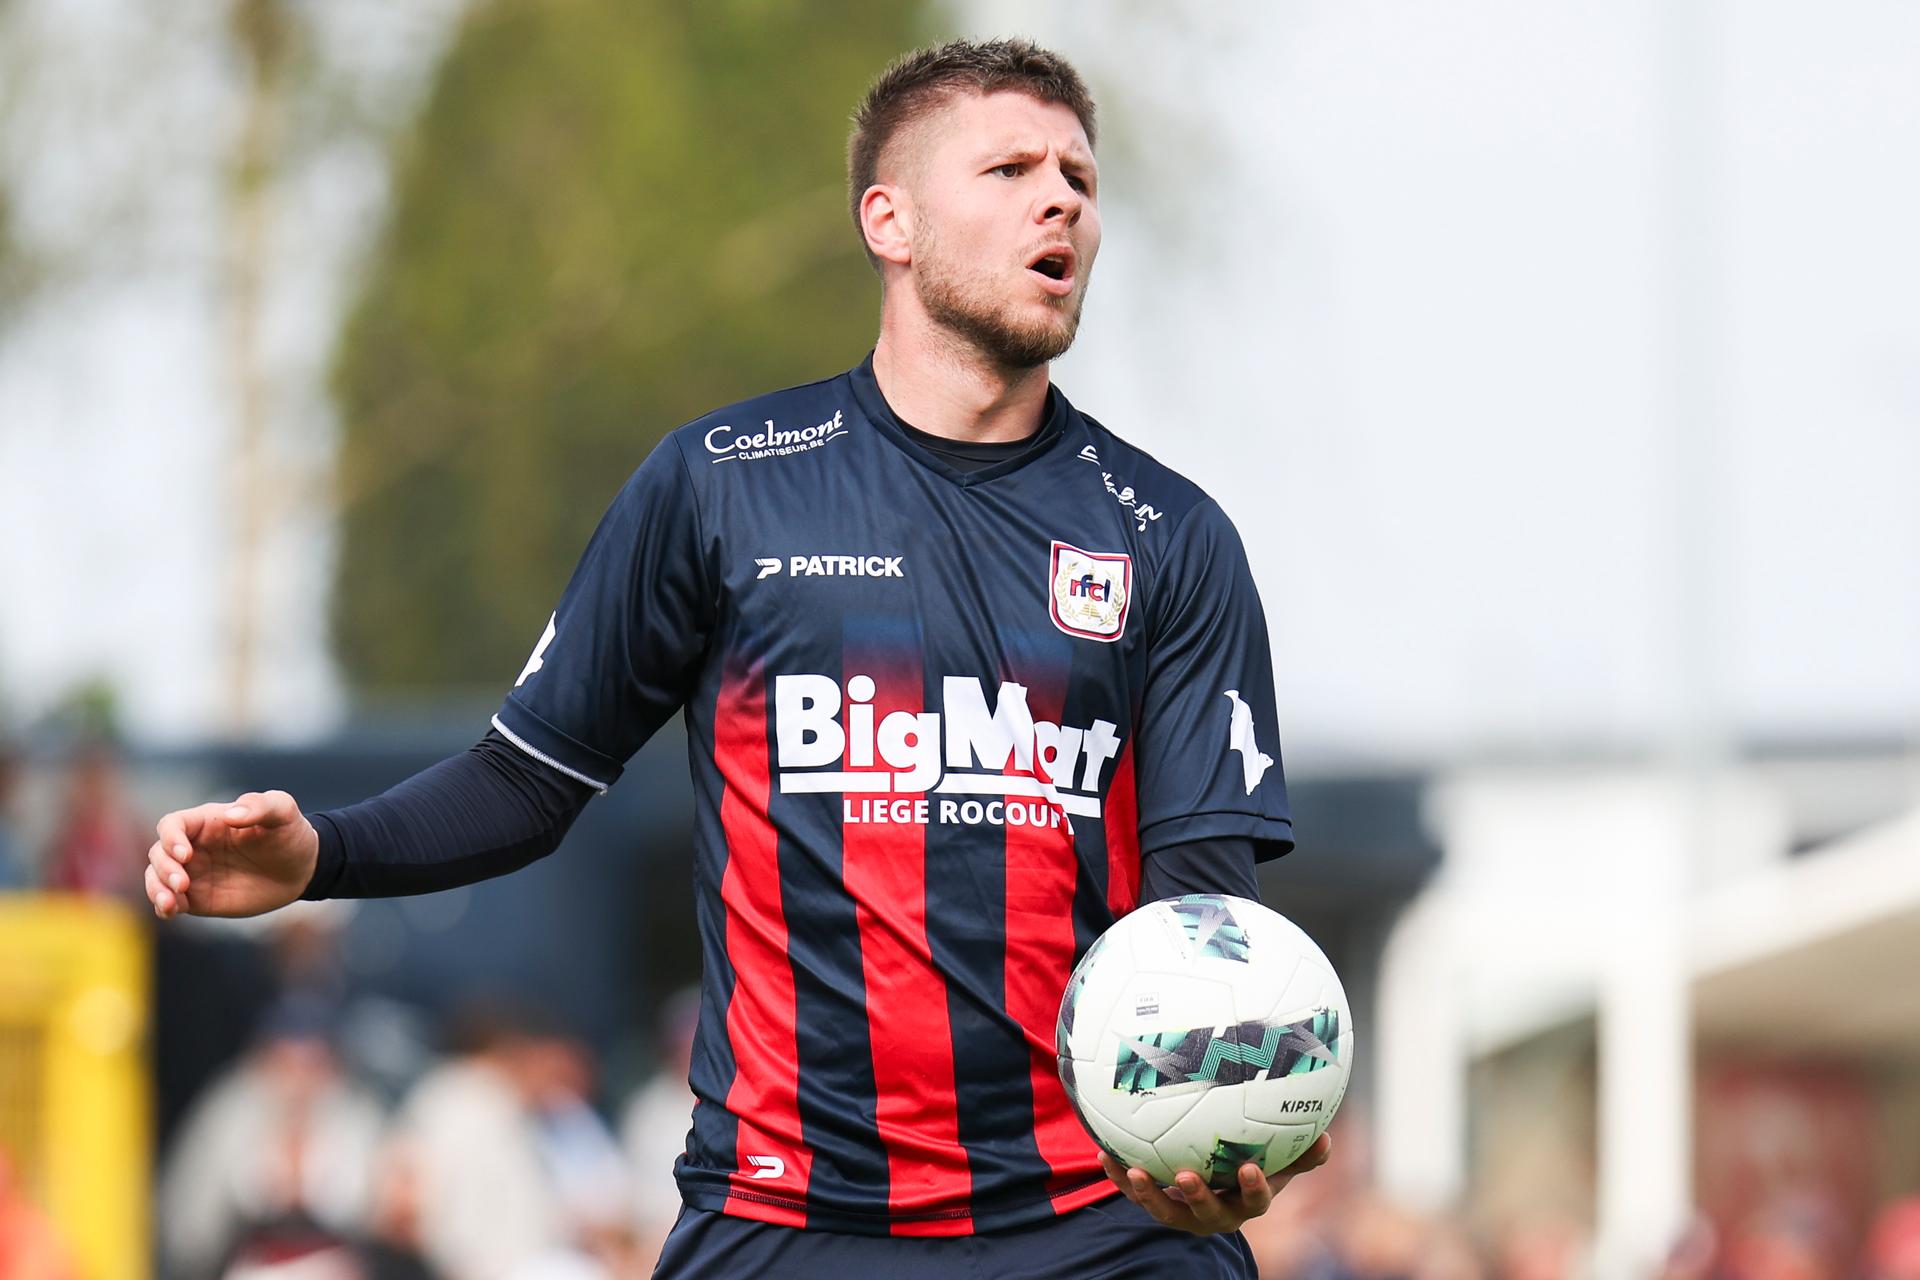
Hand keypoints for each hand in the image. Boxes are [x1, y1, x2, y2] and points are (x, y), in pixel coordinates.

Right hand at [145, 791, 319, 919]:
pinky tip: (170, 911)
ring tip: (170, 903)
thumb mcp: (283, 812)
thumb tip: (231, 814)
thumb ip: (261, 806)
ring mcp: (193, 872)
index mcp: (208, 821)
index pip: (172, 824)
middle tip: (184, 884)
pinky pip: (169, 901)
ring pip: (156, 878)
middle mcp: (194, 846)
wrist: (302, 869)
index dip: (171, 838)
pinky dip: (163, 906)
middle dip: (164, 868)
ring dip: (156, 889)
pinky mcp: (197, 898)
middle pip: (158, 853)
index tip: (186, 854)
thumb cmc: (291, 834)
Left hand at [1099, 1133, 1331, 1235]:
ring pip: (1165, 1211)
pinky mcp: (1157, 1203)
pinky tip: (1106, 1153)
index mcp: (1247, 1202)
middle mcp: (1216, 1214)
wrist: (1219, 1187)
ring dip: (1149, 1193)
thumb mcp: (1280, 1163)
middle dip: (1197, 1198)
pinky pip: (1137, 1194)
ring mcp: (1184, 1213)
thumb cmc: (1253, 1166)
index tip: (1249, 1168)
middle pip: (1206, 1214)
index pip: (1255, 1201)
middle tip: (1186, 1176)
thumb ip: (1300, 1154)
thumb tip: (1328, 1138)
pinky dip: (1121, 1176)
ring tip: (1137, 1170)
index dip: (1253, 1188)